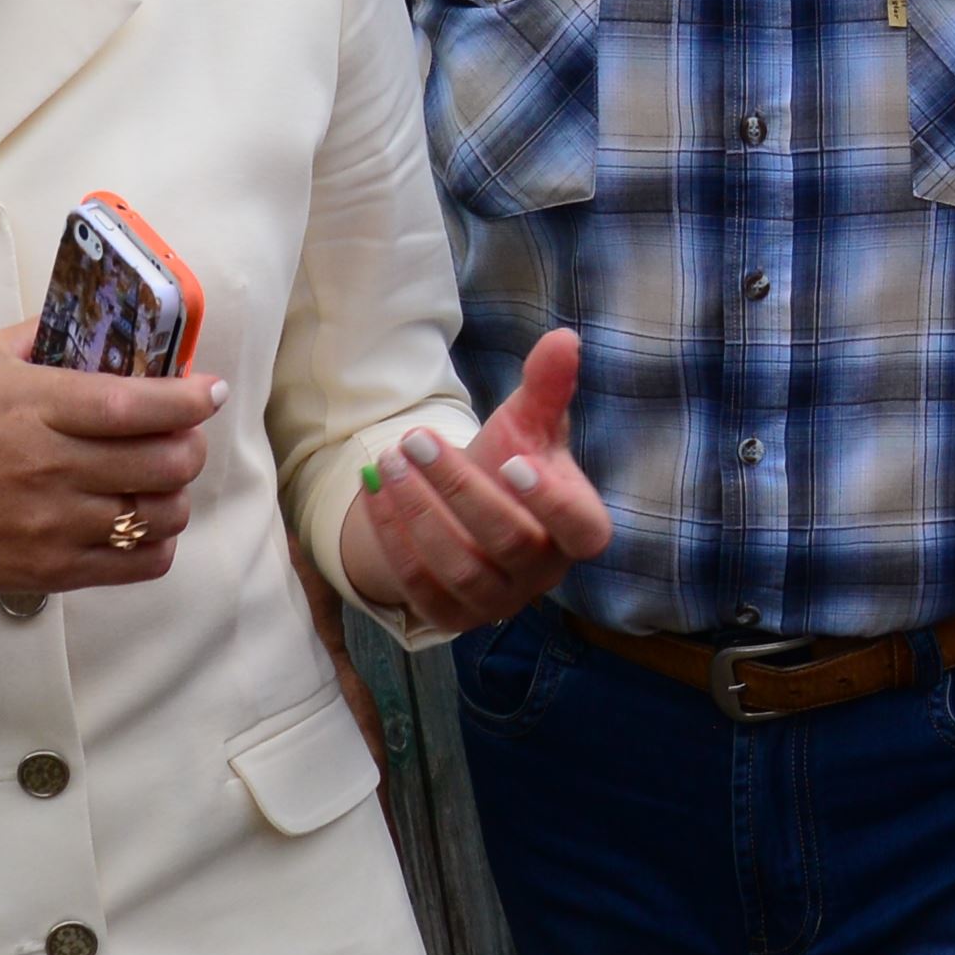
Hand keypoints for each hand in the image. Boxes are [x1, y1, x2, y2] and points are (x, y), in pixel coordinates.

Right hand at [0, 329, 220, 603]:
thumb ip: (45, 334)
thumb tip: (105, 318)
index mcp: (36, 408)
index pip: (137, 404)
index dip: (189, 399)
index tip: (211, 391)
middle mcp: (51, 467)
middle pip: (164, 461)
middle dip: (191, 446)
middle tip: (185, 436)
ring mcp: (55, 524)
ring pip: (162, 514)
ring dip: (177, 495)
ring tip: (162, 481)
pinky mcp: (56, 570)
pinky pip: (141, 564)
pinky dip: (158, 542)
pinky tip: (143, 522)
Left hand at [342, 328, 616, 633]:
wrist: (466, 510)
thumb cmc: (510, 460)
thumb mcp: (529, 423)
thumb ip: (547, 386)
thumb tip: (563, 339)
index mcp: (578, 529)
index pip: (582, 530)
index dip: (551, 503)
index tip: (512, 461)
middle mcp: (543, 573)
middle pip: (509, 541)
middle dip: (458, 488)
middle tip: (416, 440)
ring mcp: (498, 600)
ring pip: (460, 568)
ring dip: (417, 513)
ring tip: (386, 460)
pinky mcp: (451, 615)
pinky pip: (420, 587)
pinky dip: (393, 538)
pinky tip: (372, 493)